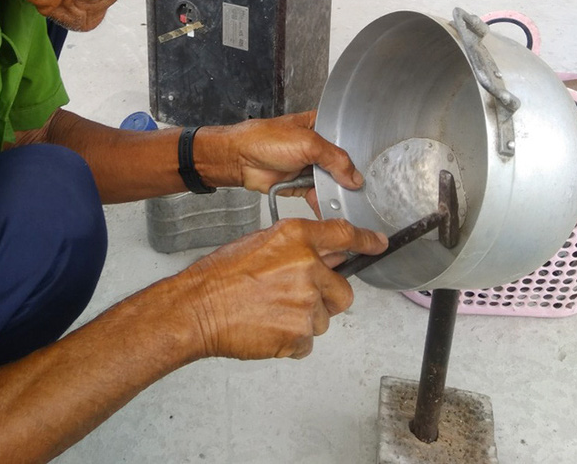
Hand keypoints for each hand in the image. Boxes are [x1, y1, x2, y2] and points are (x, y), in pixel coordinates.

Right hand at [179, 218, 387, 360]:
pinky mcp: (300, 335)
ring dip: (304, 319)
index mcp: (297, 238)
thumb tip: (321, 255)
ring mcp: (307, 303)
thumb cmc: (221, 275)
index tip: (378, 244)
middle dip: (326, 297)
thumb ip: (296, 247)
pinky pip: (308, 342)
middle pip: (343, 290)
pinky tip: (268, 327)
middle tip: (295, 296)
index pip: (345, 235)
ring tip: (271, 311)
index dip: (366, 241)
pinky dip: (291, 339)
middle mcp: (308, 267)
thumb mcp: (261, 243)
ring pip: (324, 318)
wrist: (199, 308)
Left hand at [200, 111, 363, 203]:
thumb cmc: (264, 139)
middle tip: (361, 188)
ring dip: (337, 191)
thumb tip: (354, 176)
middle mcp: (316, 146)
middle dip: (348, 176)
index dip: (358, 152)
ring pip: (331, 181)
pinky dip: (324, 202)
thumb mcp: (308, 143)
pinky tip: (333, 208)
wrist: (238, 159)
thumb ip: (335, 159)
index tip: (370, 166)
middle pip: (341, 163)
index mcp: (319, 126)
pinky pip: (318, 195)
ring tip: (349, 201)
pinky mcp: (300, 184)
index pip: (346, 139)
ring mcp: (308, 166)